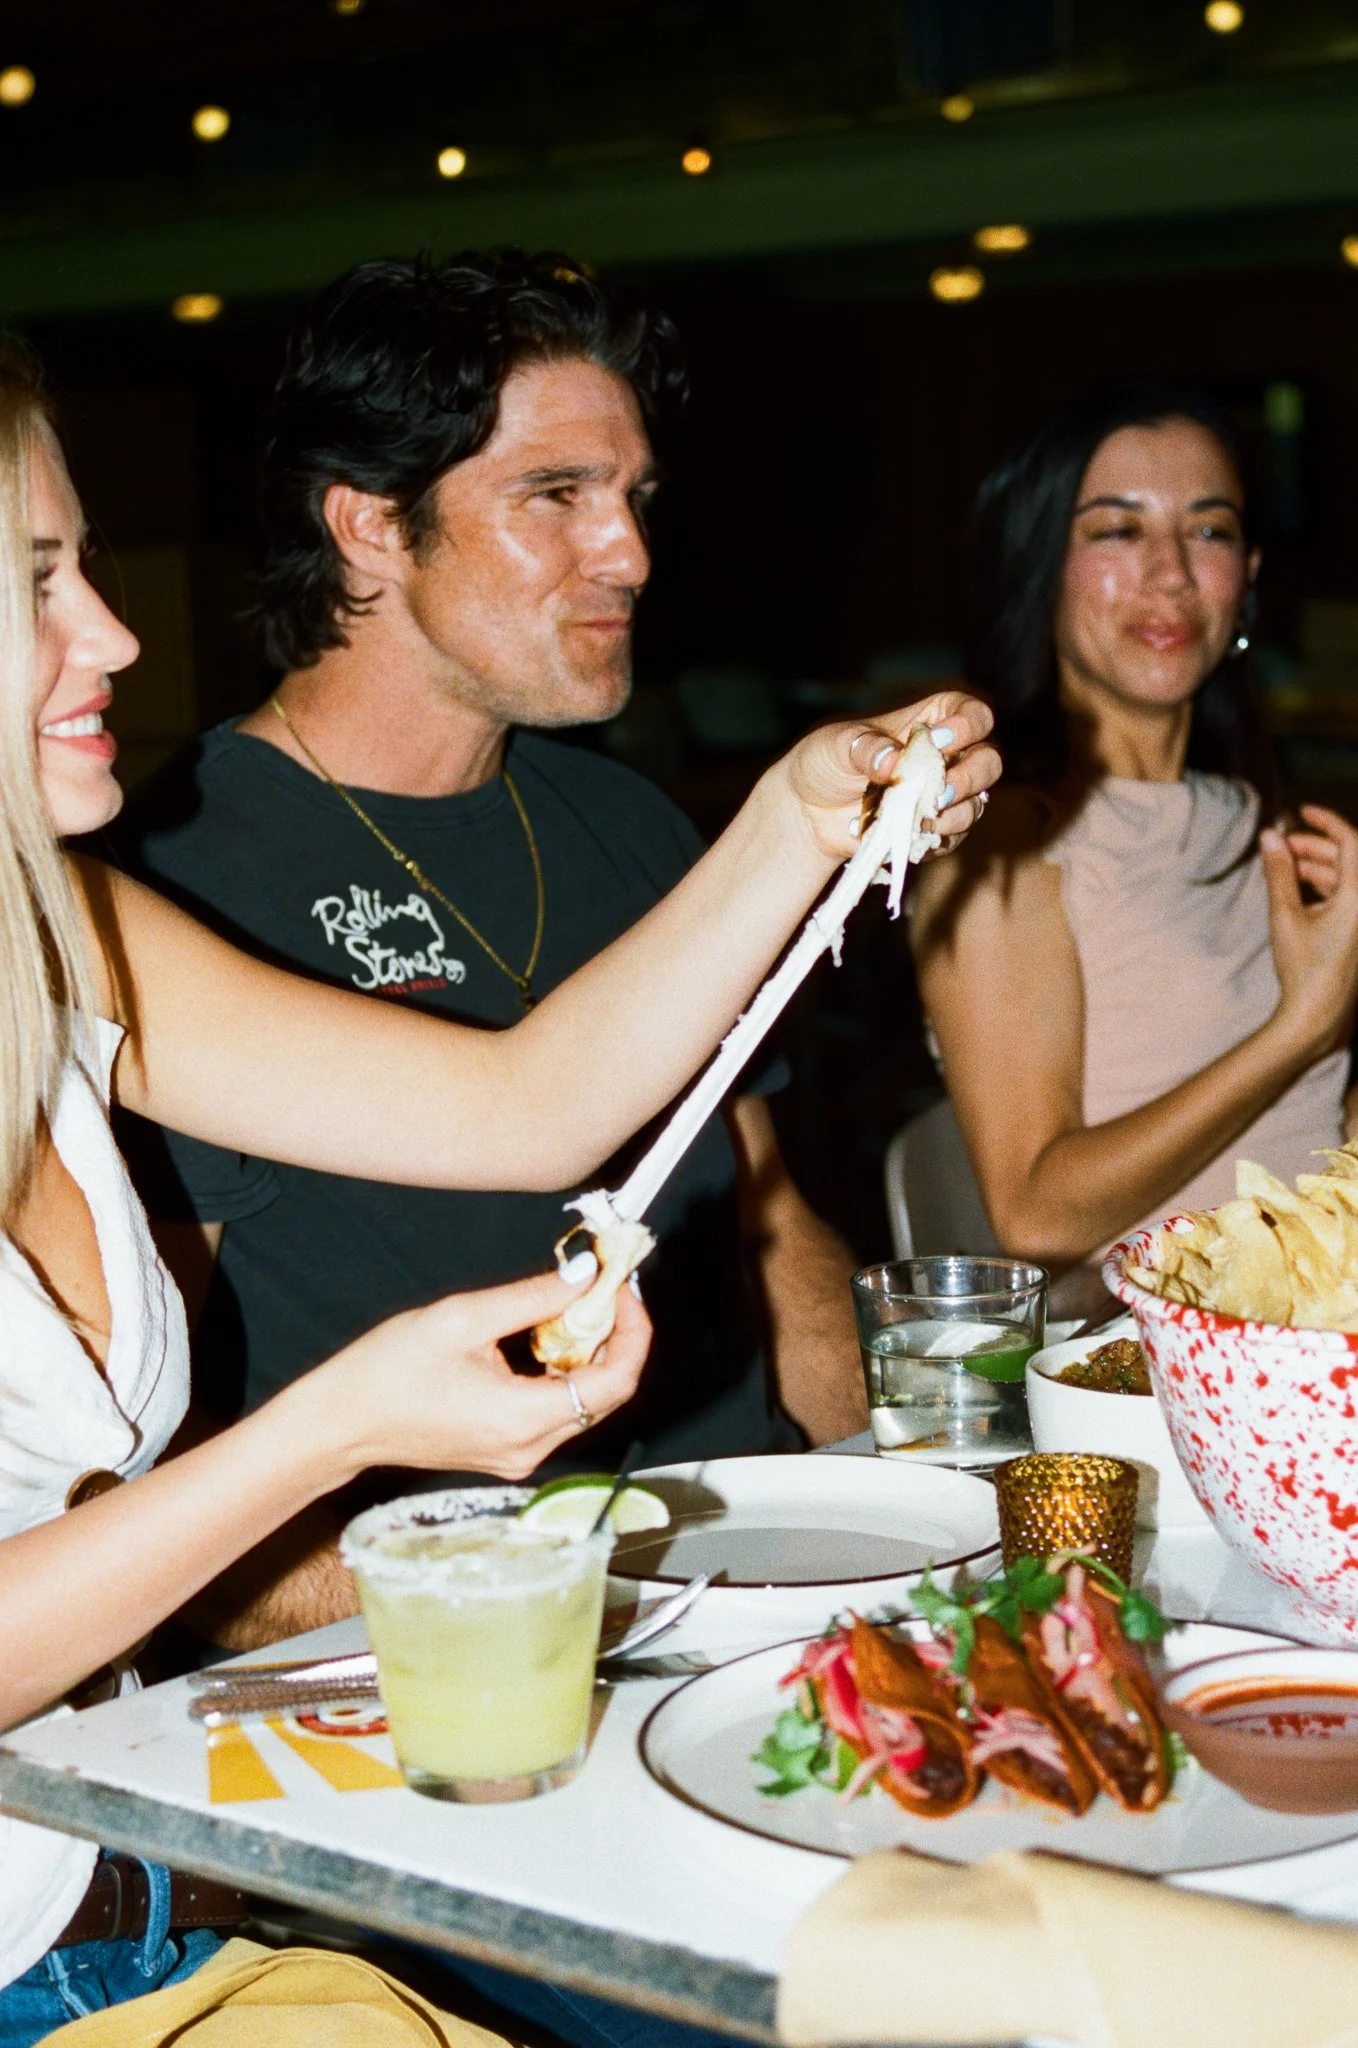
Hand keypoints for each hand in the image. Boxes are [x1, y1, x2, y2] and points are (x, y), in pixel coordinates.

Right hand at [322, 1269, 651, 1481]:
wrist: (342, 1421)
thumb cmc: (390, 1370)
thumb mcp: (464, 1317)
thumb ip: (533, 1296)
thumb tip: (585, 1274)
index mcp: (523, 1418)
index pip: (615, 1382)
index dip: (633, 1332)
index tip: (623, 1289)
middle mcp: (530, 1446)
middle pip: (606, 1394)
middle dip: (614, 1337)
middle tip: (602, 1288)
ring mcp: (519, 1454)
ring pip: (584, 1402)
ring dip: (589, 1352)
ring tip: (569, 1306)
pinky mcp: (507, 1450)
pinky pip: (557, 1410)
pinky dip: (563, 1372)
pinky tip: (542, 1338)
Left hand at [782, 691, 999, 862]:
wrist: (808, 809)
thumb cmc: (826, 760)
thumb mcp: (837, 744)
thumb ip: (865, 747)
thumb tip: (893, 760)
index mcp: (931, 721)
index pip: (973, 713)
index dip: (969, 724)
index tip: (942, 740)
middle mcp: (947, 757)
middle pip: (989, 760)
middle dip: (971, 776)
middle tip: (939, 790)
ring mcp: (944, 795)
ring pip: (978, 803)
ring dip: (956, 813)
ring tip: (920, 817)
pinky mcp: (934, 829)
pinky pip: (954, 838)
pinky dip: (936, 839)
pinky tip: (909, 835)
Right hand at [1261, 805, 1357, 1060]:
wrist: (1319, 1014)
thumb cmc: (1304, 968)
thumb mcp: (1285, 916)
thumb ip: (1279, 873)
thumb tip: (1270, 836)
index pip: (1351, 842)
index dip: (1327, 822)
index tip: (1303, 812)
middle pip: (1347, 859)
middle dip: (1314, 847)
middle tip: (1282, 845)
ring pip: (1345, 878)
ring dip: (1315, 868)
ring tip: (1283, 869)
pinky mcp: (1357, 933)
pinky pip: (1345, 897)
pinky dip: (1322, 888)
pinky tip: (1296, 893)